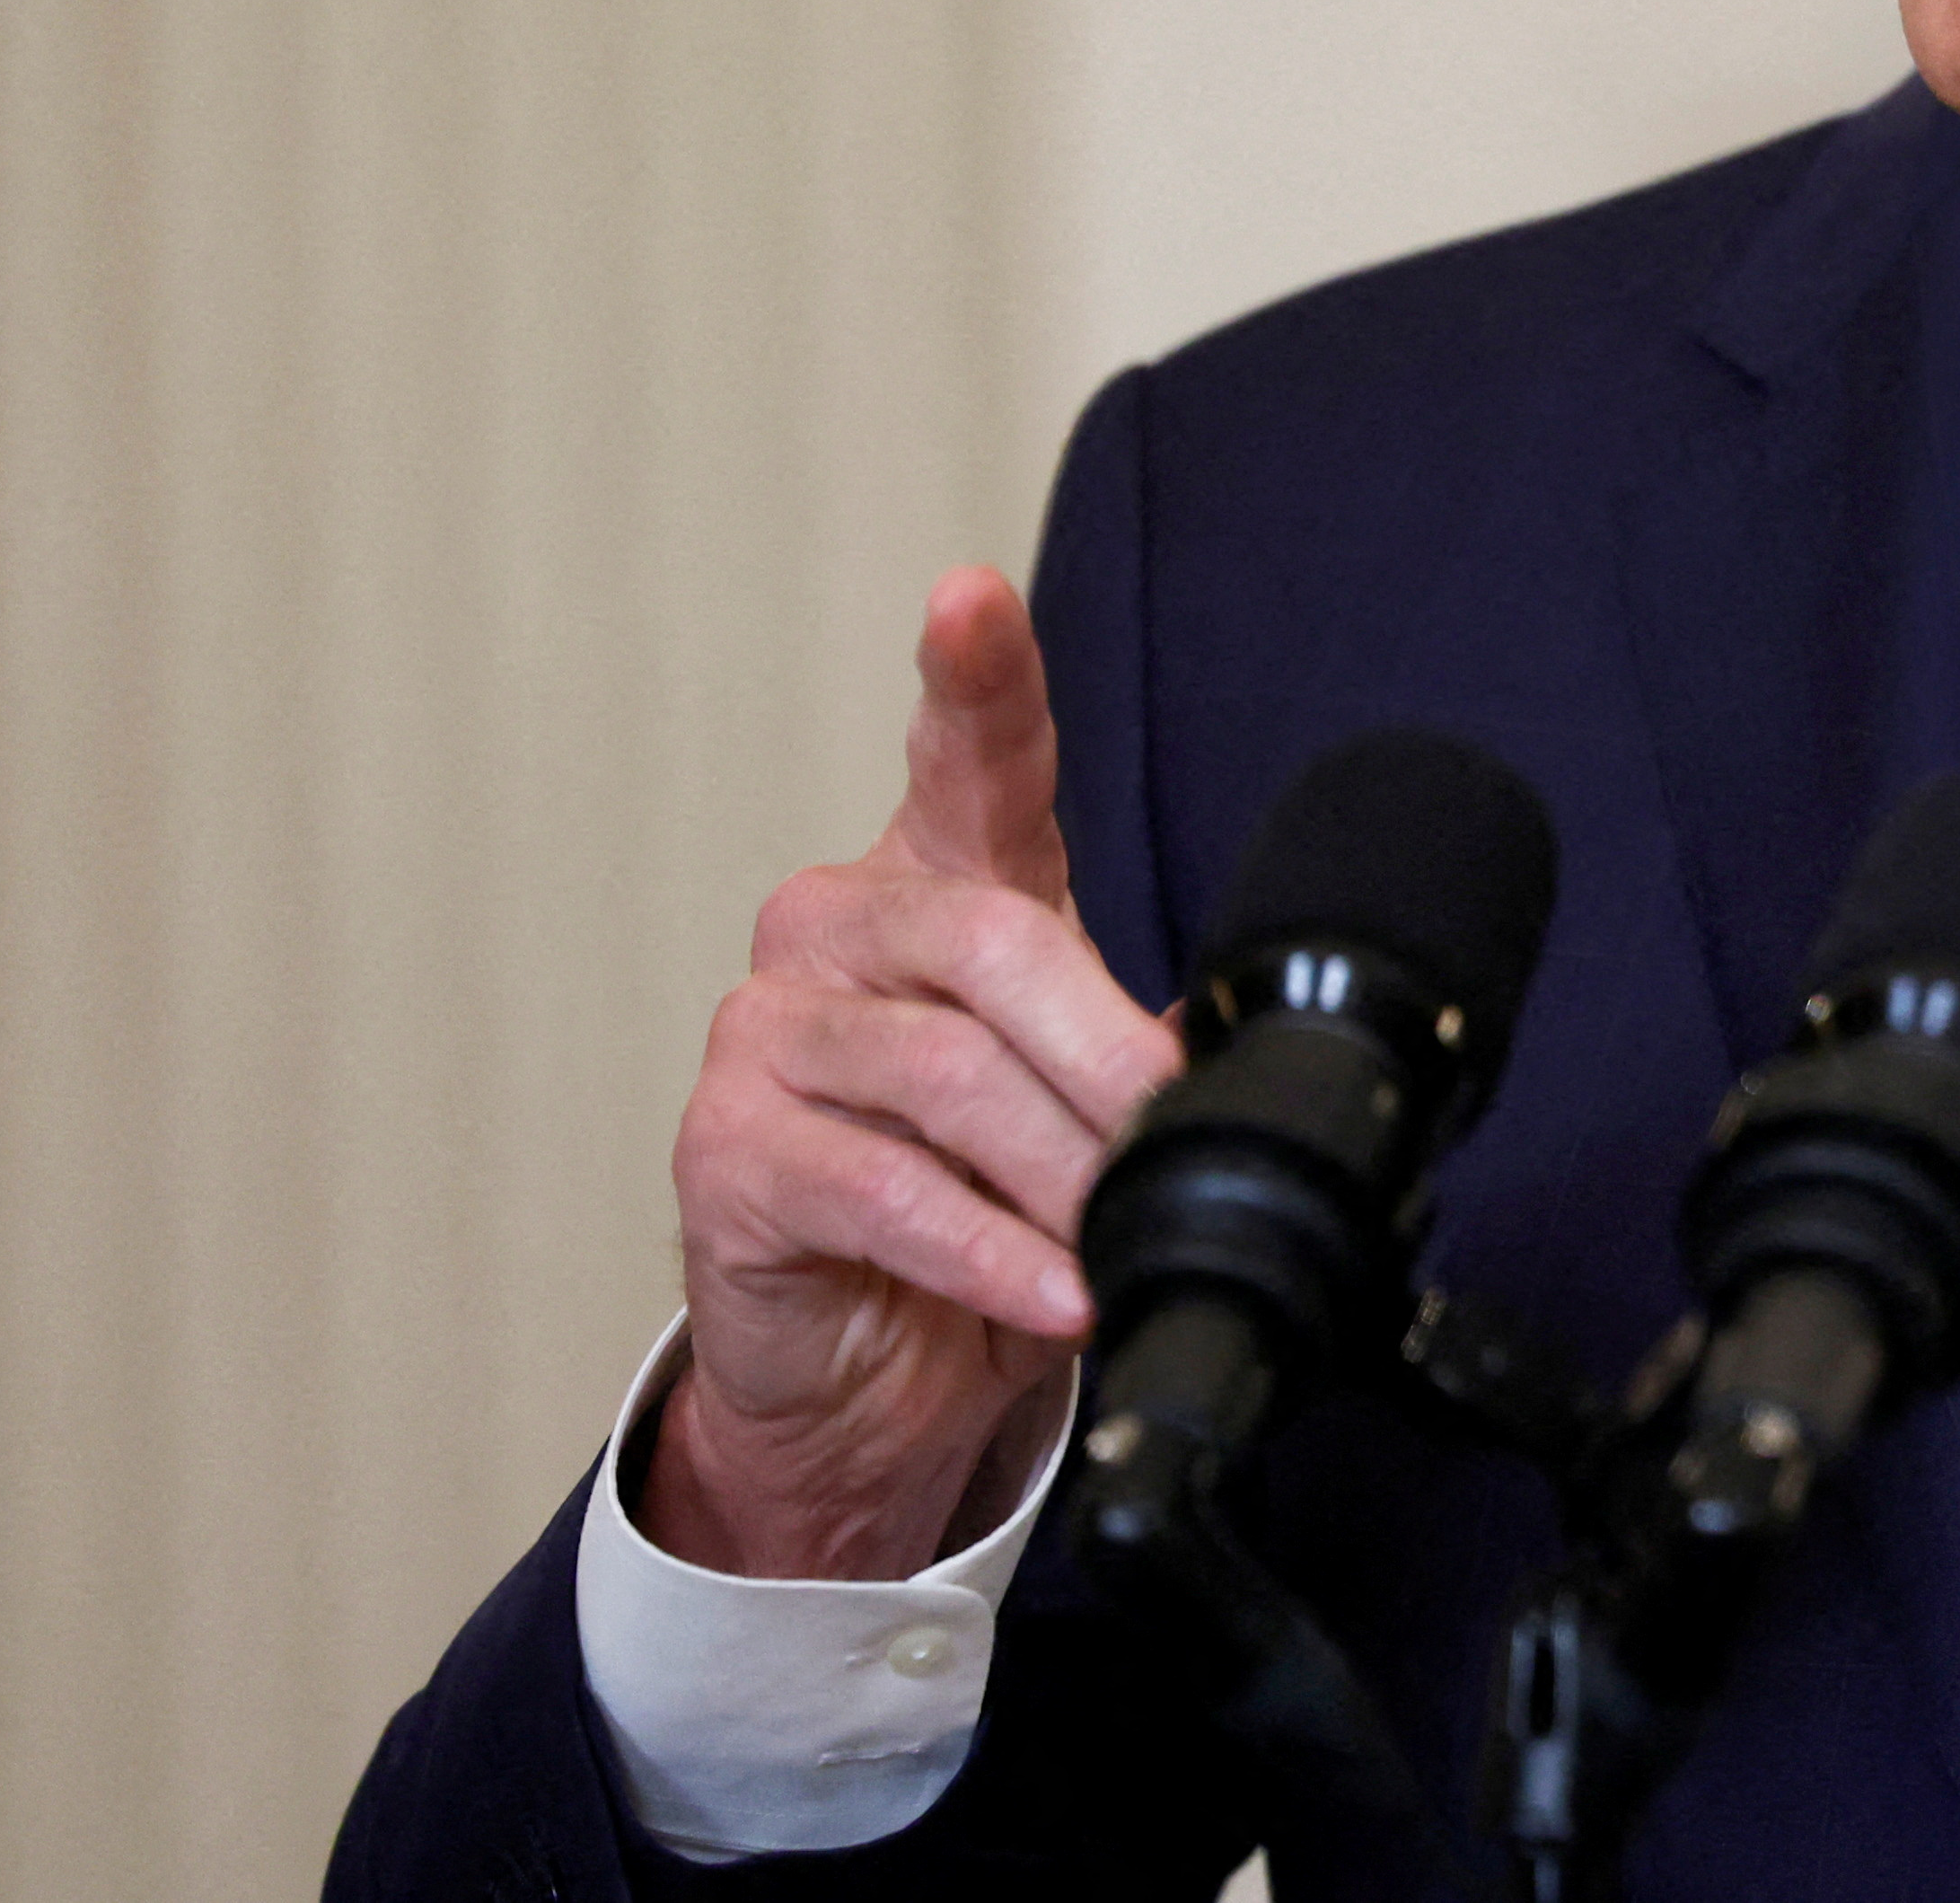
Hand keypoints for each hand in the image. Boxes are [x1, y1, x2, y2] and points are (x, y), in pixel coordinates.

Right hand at [639, 568, 1185, 1578]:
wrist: (875, 1365)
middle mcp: (836, 929)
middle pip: (996, 946)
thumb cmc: (986, 1199)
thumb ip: (1142, 1042)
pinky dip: (995, 1253)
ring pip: (949, 1077)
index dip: (973, 674)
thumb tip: (1234, 1049)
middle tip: (1181, 1137)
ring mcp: (765, 1034)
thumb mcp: (1082, 1098)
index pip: (962, 755)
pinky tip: (1059, 1291)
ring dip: (1064, 1174)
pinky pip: (886, 1191)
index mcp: (938, 882)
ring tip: (1127, 1237)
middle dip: (1111, 1057)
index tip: (968, 595)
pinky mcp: (725, 1153)